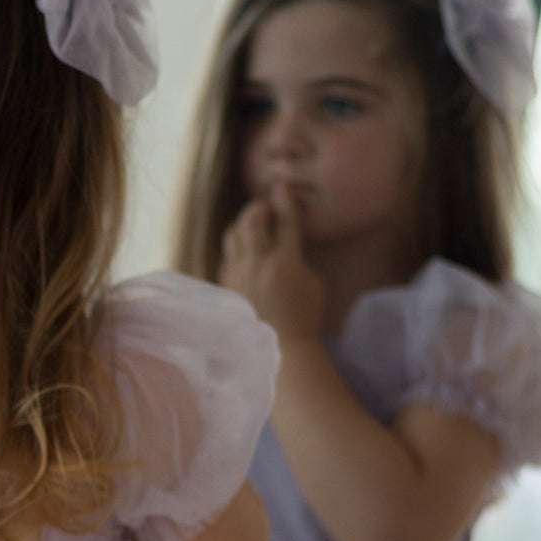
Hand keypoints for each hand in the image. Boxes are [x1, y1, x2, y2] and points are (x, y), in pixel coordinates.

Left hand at [220, 186, 325, 342]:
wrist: (281, 351)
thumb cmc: (305, 318)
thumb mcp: (314, 284)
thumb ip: (299, 259)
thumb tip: (286, 244)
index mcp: (285, 263)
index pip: (285, 222)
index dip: (285, 202)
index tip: (283, 189)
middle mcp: (257, 265)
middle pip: (252, 221)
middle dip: (260, 207)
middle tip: (266, 206)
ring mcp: (238, 276)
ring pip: (233, 235)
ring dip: (243, 224)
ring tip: (253, 225)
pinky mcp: (227, 287)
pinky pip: (227, 256)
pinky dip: (236, 247)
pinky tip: (244, 251)